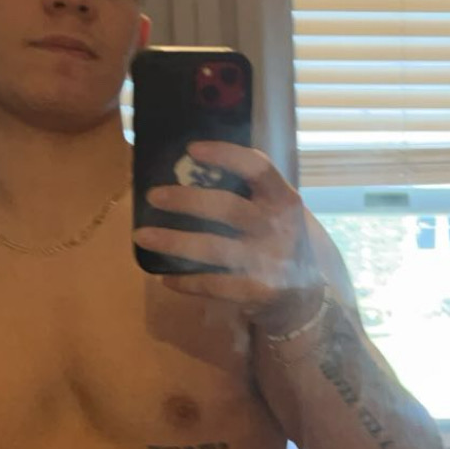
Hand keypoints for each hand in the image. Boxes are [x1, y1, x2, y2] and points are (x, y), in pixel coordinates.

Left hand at [133, 140, 322, 327]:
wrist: (307, 298)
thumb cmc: (280, 244)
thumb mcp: (276, 213)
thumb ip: (248, 194)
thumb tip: (190, 171)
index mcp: (284, 200)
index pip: (258, 168)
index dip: (226, 154)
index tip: (191, 149)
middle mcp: (279, 228)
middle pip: (228, 207)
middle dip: (185, 200)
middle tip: (152, 196)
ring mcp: (270, 261)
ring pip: (213, 248)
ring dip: (173, 242)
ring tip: (142, 236)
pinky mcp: (258, 291)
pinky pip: (213, 284)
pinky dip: (186, 281)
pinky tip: (165, 278)